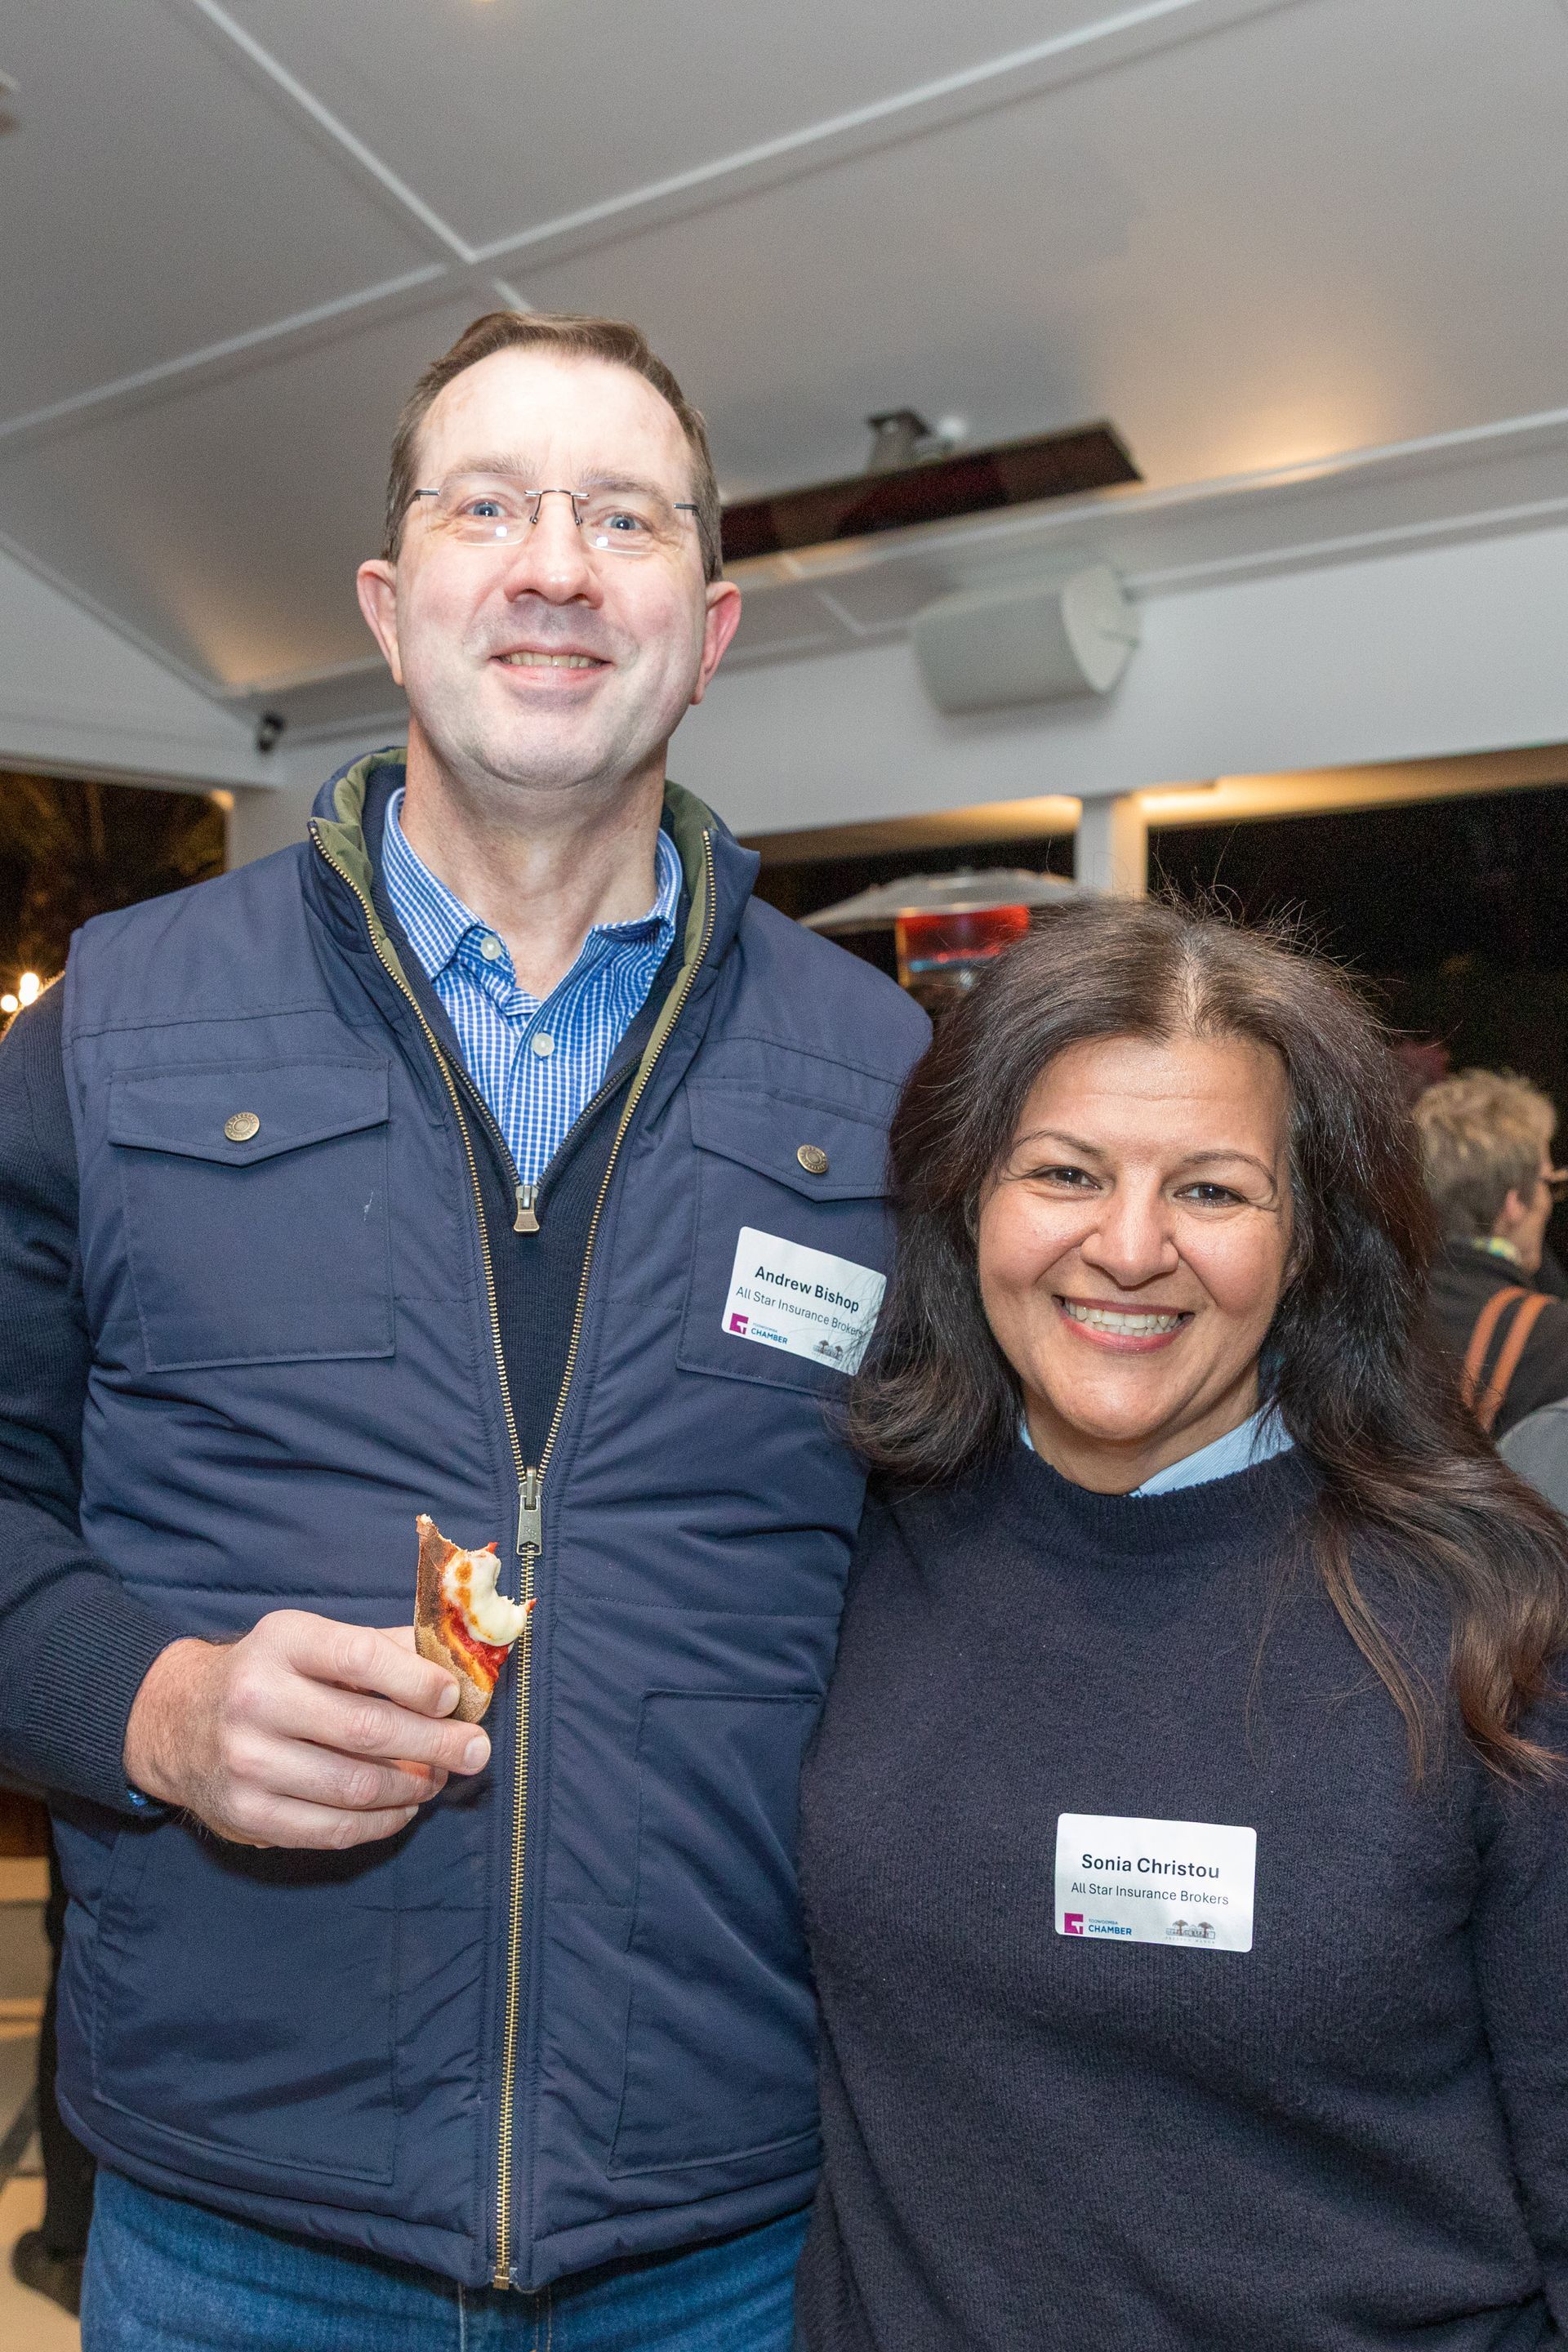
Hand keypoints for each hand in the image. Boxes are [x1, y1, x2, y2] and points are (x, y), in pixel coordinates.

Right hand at [122, 1612, 490, 1849]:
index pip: (361, 1658)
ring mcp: (248, 1761)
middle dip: (435, 1744)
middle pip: (367, 1729)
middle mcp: (258, 1699)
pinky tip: (403, 1808)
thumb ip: (384, 1647)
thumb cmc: (270, 1673)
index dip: (418, 1681)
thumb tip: (461, 1664)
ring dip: (412, 1788)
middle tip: (475, 1752)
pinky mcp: (246, 1814)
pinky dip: (381, 1823)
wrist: (177, 1721)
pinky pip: (332, 1830)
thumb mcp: (312, 1639)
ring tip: (438, 1779)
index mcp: (283, 1642)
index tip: (454, 1697)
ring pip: (355, 1786)